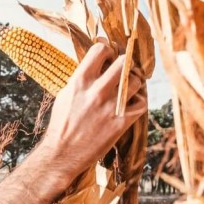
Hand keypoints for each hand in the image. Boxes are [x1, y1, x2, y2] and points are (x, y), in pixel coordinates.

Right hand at [39, 42, 148, 184]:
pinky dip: (139, 101)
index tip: (109, 55)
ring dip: (135, 82)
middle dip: (126, 64)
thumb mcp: (67, 94)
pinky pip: (141, 103)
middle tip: (124, 71)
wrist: (62, 154)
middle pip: (124, 62)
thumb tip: (97, 64)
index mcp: (80, 81)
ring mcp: (110, 107)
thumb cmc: (62, 124)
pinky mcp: (121, 123)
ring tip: (130, 87)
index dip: (108, 49)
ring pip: (136, 81)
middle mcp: (96, 91)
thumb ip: (82, 78)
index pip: (100, 49)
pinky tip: (131, 104)